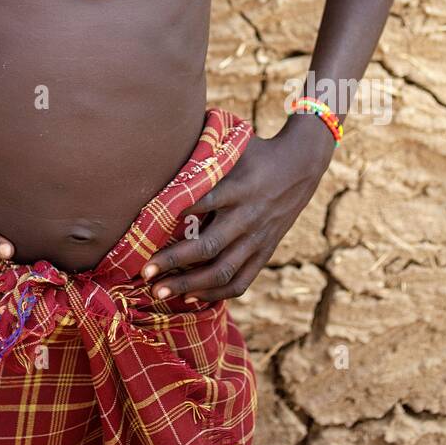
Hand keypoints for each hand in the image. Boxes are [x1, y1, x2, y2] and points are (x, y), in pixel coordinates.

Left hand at [140, 124, 332, 302]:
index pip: (206, 202)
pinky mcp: (265, 252)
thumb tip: (164, 151)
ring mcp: (258, 238)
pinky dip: (216, 292)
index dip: (179, 213)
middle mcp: (248, 217)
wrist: (300, 167)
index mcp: (238, 187)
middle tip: (145, 271)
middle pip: (209, 246)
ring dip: (189, 285)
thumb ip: (204, 155)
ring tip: (159, 291)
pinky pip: (241, 281)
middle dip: (174, 262)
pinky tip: (191, 297)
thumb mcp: (232, 147)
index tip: (150, 225)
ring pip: (223, 271)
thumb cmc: (255, 154)